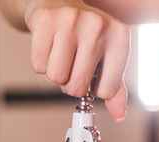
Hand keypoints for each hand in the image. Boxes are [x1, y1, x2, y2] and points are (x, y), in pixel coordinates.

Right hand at [24, 0, 129, 120]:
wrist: (60, 1)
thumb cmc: (85, 33)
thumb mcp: (107, 57)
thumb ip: (115, 88)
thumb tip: (118, 114)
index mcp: (119, 37)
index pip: (106, 91)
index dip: (94, 89)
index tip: (91, 75)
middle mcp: (98, 26)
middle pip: (77, 87)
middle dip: (70, 83)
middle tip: (72, 64)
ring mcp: (71, 21)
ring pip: (56, 77)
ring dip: (55, 73)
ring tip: (60, 53)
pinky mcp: (46, 21)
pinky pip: (38, 65)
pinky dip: (41, 62)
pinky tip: (49, 46)